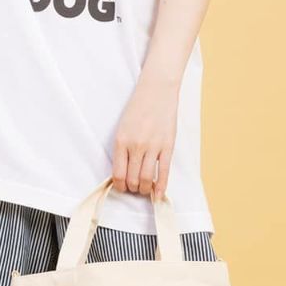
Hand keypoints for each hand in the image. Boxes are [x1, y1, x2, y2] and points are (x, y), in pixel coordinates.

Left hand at [111, 72, 178, 201]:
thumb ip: (122, 148)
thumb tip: (122, 171)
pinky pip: (164, 172)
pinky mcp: (168, 146)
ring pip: (147, 179)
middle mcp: (136, 146)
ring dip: (144, 189)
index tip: (122, 187)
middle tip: (134, 188)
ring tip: (144, 189)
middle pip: (132, 179)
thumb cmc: (138, 108)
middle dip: (132, 188)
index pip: (118, 173)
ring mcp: (153, 147)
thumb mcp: (123, 127)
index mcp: (121, 141)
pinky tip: (159, 194)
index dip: (119, 185)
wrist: (157, 91)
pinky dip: (161, 187)